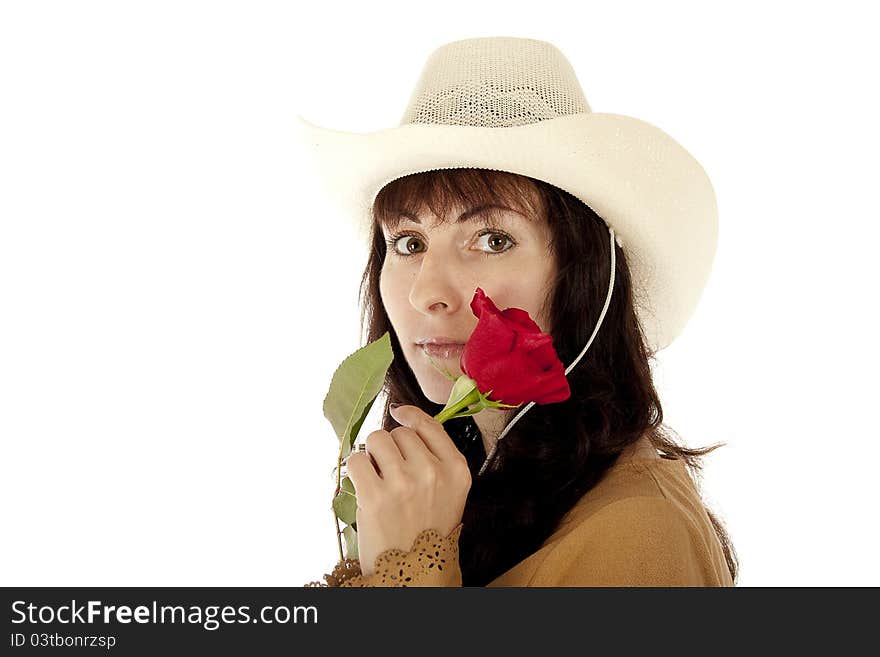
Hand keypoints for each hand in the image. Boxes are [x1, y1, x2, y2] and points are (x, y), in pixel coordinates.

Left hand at [345, 404, 471, 575]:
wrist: (415, 572)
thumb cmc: (428, 531)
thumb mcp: (449, 493)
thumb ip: (435, 457)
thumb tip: (402, 415)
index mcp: (456, 470)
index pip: (430, 425)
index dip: (409, 415)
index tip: (397, 412)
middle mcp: (433, 472)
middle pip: (400, 433)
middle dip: (390, 447)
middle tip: (391, 472)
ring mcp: (403, 483)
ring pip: (376, 439)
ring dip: (371, 454)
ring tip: (377, 477)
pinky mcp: (375, 496)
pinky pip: (356, 460)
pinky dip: (356, 470)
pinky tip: (365, 486)